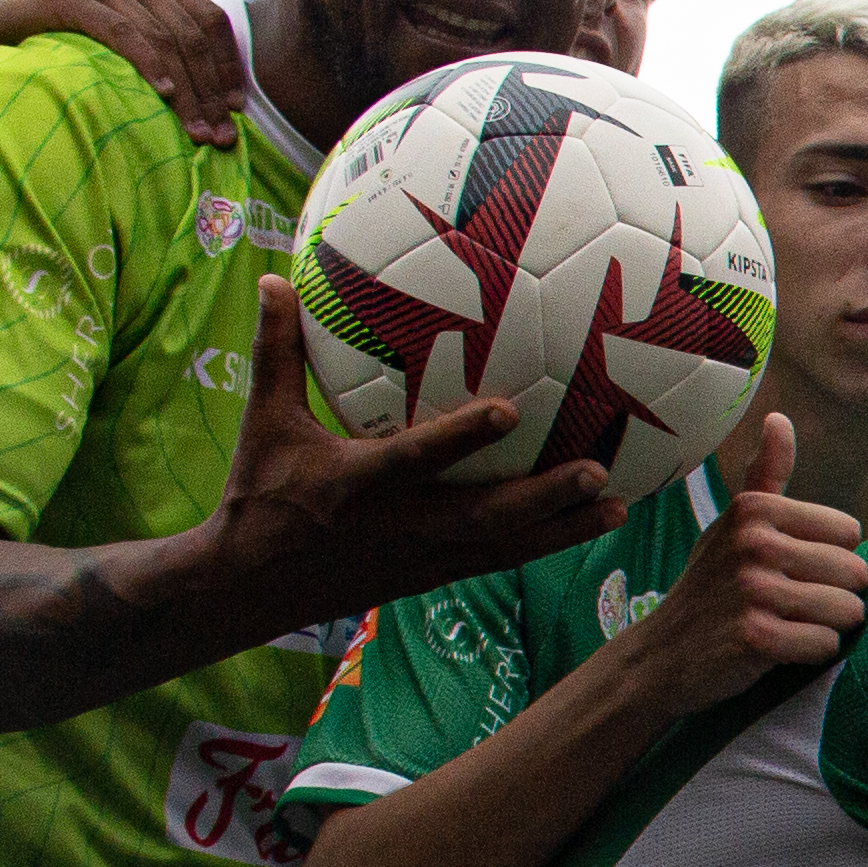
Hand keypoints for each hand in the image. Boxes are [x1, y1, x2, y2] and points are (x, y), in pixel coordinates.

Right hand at [0, 0, 240, 146]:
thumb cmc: (66, 33)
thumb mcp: (123, 31)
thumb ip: (163, 44)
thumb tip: (216, 95)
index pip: (210, 22)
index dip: (228, 68)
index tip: (238, 111)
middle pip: (190, 36)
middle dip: (210, 91)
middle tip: (221, 137)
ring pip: (162, 39)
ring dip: (186, 92)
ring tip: (196, 132)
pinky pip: (123, 32)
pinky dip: (148, 65)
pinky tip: (163, 95)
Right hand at [205, 277, 619, 613]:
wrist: (247, 589)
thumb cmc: (257, 495)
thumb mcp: (263, 422)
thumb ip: (276, 351)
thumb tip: (274, 278)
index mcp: (355, 486)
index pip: (414, 459)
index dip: (460, 438)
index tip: (510, 411)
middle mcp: (399, 527)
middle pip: (484, 516)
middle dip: (542, 498)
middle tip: (598, 471)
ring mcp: (421, 559)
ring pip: (504, 548)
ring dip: (563, 530)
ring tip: (620, 510)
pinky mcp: (432, 578)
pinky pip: (497, 561)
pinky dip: (543, 544)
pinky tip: (586, 527)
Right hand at [616, 421, 867, 718]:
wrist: (662, 653)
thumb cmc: (711, 585)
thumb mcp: (733, 524)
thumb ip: (765, 475)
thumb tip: (780, 417)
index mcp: (756, 509)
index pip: (849, 532)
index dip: (830, 558)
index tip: (793, 570)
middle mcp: (754, 542)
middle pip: (855, 573)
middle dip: (836, 596)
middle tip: (792, 604)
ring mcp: (754, 589)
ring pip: (847, 610)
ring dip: (827, 627)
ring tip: (788, 624)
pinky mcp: (756, 636)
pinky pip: (826, 645)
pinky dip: (811, 654)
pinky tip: (779, 650)